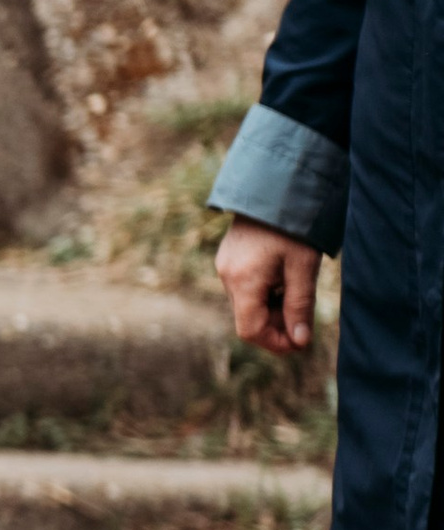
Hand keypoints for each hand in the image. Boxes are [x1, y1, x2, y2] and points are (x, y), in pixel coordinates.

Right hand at [217, 217, 321, 356]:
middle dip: (277, 325)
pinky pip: (244, 288)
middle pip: (248, 318)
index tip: (301, 342)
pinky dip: (264, 293)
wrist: (274, 186)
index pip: (250, 331)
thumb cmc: (292, 226)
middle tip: (305, 315)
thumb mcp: (303, 267)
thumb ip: (300, 306)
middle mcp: (227, 276)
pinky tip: (283, 276)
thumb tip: (300, 341)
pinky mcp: (228, 258)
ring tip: (297, 289)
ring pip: (247, 304)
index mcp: (243, 280)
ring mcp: (224, 266)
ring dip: (272, 308)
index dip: (275, 343)